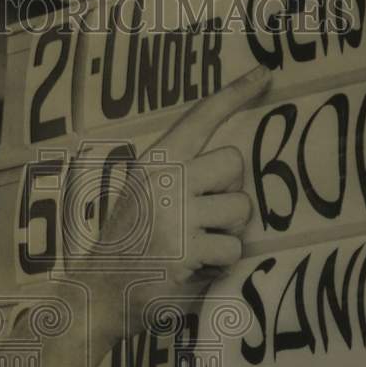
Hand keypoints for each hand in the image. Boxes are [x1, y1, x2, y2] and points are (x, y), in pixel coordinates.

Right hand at [78, 64, 270, 332]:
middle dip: (228, 191)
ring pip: (240, 209)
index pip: (200, 118)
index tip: (265, 74)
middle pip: (233, 162)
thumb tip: (233, 162)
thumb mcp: (143, 194)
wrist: (100, 292)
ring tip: (195, 246)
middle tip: (202, 216)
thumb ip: (179, 173)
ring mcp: (176, 214)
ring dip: (226, 232)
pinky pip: (232, 250)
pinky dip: (219, 265)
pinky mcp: (187, 250)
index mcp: (154, 162)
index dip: (235, 93)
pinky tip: (191, 269)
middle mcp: (165, 180)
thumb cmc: (129, 244)